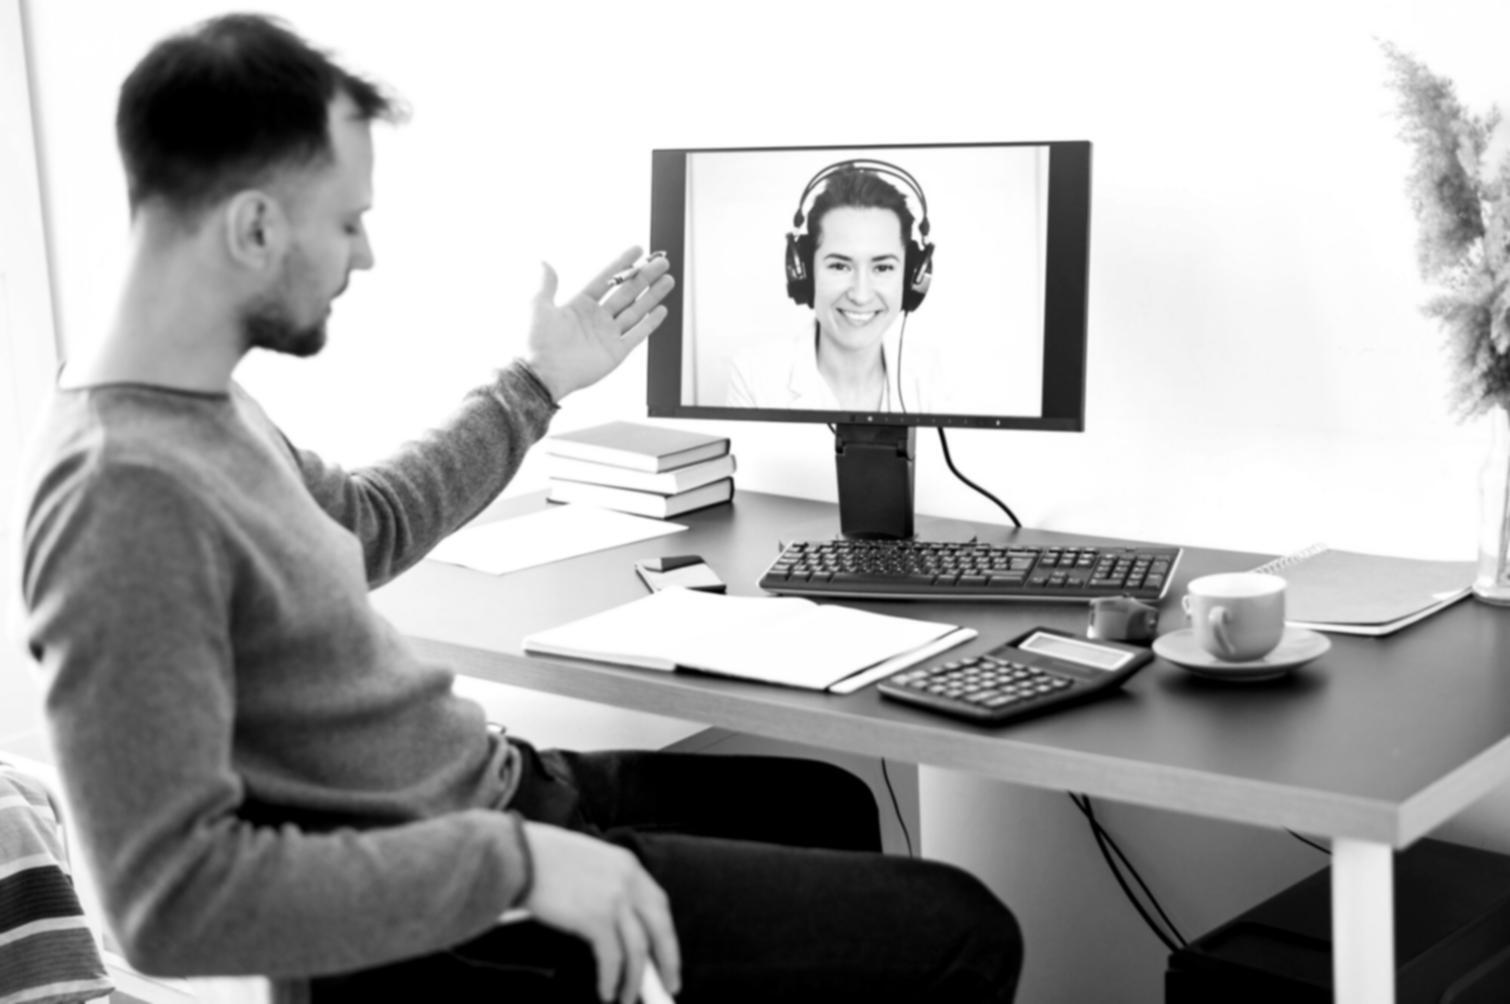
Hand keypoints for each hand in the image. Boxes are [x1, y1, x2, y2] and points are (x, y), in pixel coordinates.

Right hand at [520, 820, 681, 1002]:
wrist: (517, 854)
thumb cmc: (541, 858)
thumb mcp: (589, 862)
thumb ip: (608, 884)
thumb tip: (618, 925)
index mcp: (628, 865)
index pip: (659, 905)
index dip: (665, 934)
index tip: (667, 956)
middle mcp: (628, 881)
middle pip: (659, 929)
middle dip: (667, 962)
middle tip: (669, 987)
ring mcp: (614, 900)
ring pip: (637, 950)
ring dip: (634, 981)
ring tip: (627, 999)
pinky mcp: (595, 919)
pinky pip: (612, 959)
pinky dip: (612, 980)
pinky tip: (606, 993)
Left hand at [523, 246, 674, 402]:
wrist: (542, 374)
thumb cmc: (536, 341)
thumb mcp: (538, 306)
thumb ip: (547, 284)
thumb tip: (543, 262)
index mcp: (580, 305)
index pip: (606, 279)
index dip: (622, 264)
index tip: (637, 250)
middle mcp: (596, 318)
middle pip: (626, 292)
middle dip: (644, 277)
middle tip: (661, 262)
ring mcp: (607, 335)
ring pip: (635, 310)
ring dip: (652, 295)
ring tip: (668, 280)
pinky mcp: (616, 352)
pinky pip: (637, 335)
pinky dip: (650, 323)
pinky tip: (661, 310)